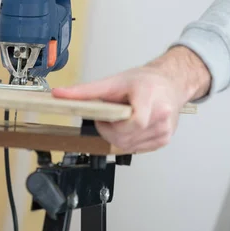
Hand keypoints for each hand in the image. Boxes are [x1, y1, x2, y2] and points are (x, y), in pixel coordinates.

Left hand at [52, 46, 210, 152]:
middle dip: (109, 131)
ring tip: (120, 119)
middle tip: (107, 117)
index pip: (133, 122)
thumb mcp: (114, 81)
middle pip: (125, 138)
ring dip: (118, 137)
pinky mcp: (164, 140)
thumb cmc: (145, 81)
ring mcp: (164, 130)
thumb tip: (59, 94)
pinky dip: (128, 140)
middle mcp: (161, 115)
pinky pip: (137, 149)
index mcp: (150, 97)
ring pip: (128, 147)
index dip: (112, 125)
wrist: (169, 84)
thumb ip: (85, 91)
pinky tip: (130, 127)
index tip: (104, 117)